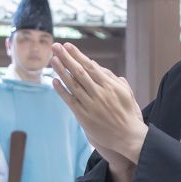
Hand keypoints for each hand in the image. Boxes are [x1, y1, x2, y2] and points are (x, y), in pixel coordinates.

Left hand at [50, 44, 147, 162]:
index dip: (77, 55)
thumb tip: (95, 65)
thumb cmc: (127, 112)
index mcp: (109, 85)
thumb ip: (111, 77)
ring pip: (73, 85)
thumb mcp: (125, 91)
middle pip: (78, 72)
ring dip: (61, 71)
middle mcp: (99, 93)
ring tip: (53, 59)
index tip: (68, 46)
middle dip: (66, 58)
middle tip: (56, 46)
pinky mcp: (84, 117)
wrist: (127, 136)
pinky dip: (62, 91)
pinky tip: (54, 81)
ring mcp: (90, 105)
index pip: (90, 66)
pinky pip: (70, 101)